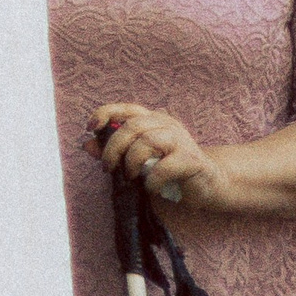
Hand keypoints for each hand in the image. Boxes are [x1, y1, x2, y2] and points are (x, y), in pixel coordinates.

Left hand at [91, 102, 225, 207]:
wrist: (209, 184)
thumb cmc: (170, 170)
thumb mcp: (139, 159)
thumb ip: (114, 151)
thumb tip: (86, 145)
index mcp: (154, 120)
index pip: (127, 108)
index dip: (106, 113)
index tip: (90, 128)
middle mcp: (168, 125)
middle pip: (132, 126)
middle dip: (113, 148)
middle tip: (107, 167)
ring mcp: (182, 140)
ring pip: (147, 141)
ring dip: (131, 161)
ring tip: (129, 176)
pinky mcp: (192, 160)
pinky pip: (164, 166)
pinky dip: (151, 179)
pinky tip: (150, 187)